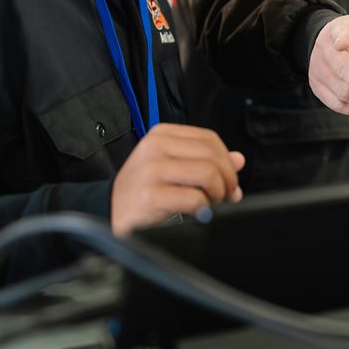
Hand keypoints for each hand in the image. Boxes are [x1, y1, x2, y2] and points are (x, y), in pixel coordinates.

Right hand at [111, 123, 245, 235]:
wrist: (109, 211)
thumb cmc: (143, 190)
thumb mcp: (173, 168)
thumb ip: (204, 161)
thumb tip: (238, 159)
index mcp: (162, 135)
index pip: (209, 139)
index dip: (227, 161)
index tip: (230, 180)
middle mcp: (155, 147)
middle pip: (212, 155)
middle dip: (226, 179)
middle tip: (225, 196)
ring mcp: (151, 170)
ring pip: (207, 173)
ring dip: (217, 194)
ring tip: (209, 203)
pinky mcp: (150, 196)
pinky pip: (194, 199)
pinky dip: (203, 209)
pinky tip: (197, 213)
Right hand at [308, 15, 348, 115]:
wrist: (329, 42)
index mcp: (340, 29)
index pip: (339, 33)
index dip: (340, 39)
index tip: (340, 45)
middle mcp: (324, 49)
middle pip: (344, 71)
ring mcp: (317, 69)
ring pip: (341, 92)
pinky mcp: (316, 86)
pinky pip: (336, 104)